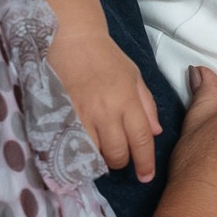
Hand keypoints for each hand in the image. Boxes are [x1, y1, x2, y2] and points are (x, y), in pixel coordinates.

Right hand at [50, 24, 162, 181]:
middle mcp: (106, 111)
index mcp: (127, 100)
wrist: (72, 39)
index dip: (145, 162)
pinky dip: (80, 151)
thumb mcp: (134, 76)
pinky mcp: (61, 115)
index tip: (146, 176)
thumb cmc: (106, 57)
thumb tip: (155, 132)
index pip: (141, 139)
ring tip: (101, 152)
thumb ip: (146, 105)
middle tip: (121, 158)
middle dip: (122, 162)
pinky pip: (73, 145)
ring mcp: (82, 115)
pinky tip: (82, 149)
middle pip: (117, 153)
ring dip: (100, 158)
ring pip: (94, 153)